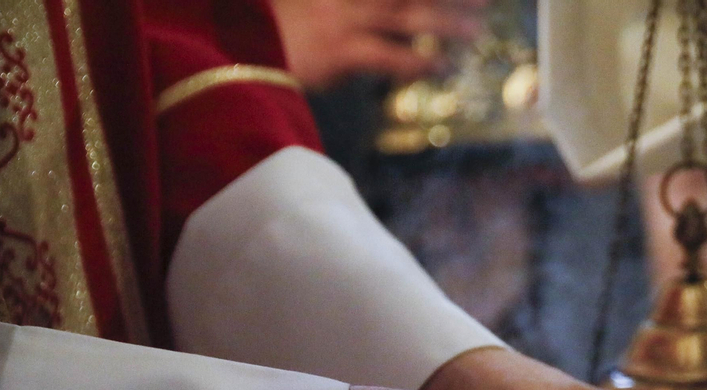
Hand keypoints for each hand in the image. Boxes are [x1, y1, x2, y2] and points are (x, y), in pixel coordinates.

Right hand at [272, 0, 487, 91]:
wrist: (230, 44)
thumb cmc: (265, 26)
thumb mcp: (303, 3)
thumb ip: (339, 6)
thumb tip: (380, 30)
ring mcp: (341, 17)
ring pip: (406, 15)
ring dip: (445, 22)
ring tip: (476, 29)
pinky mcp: (339, 50)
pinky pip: (389, 54)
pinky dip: (419, 60)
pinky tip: (442, 66)